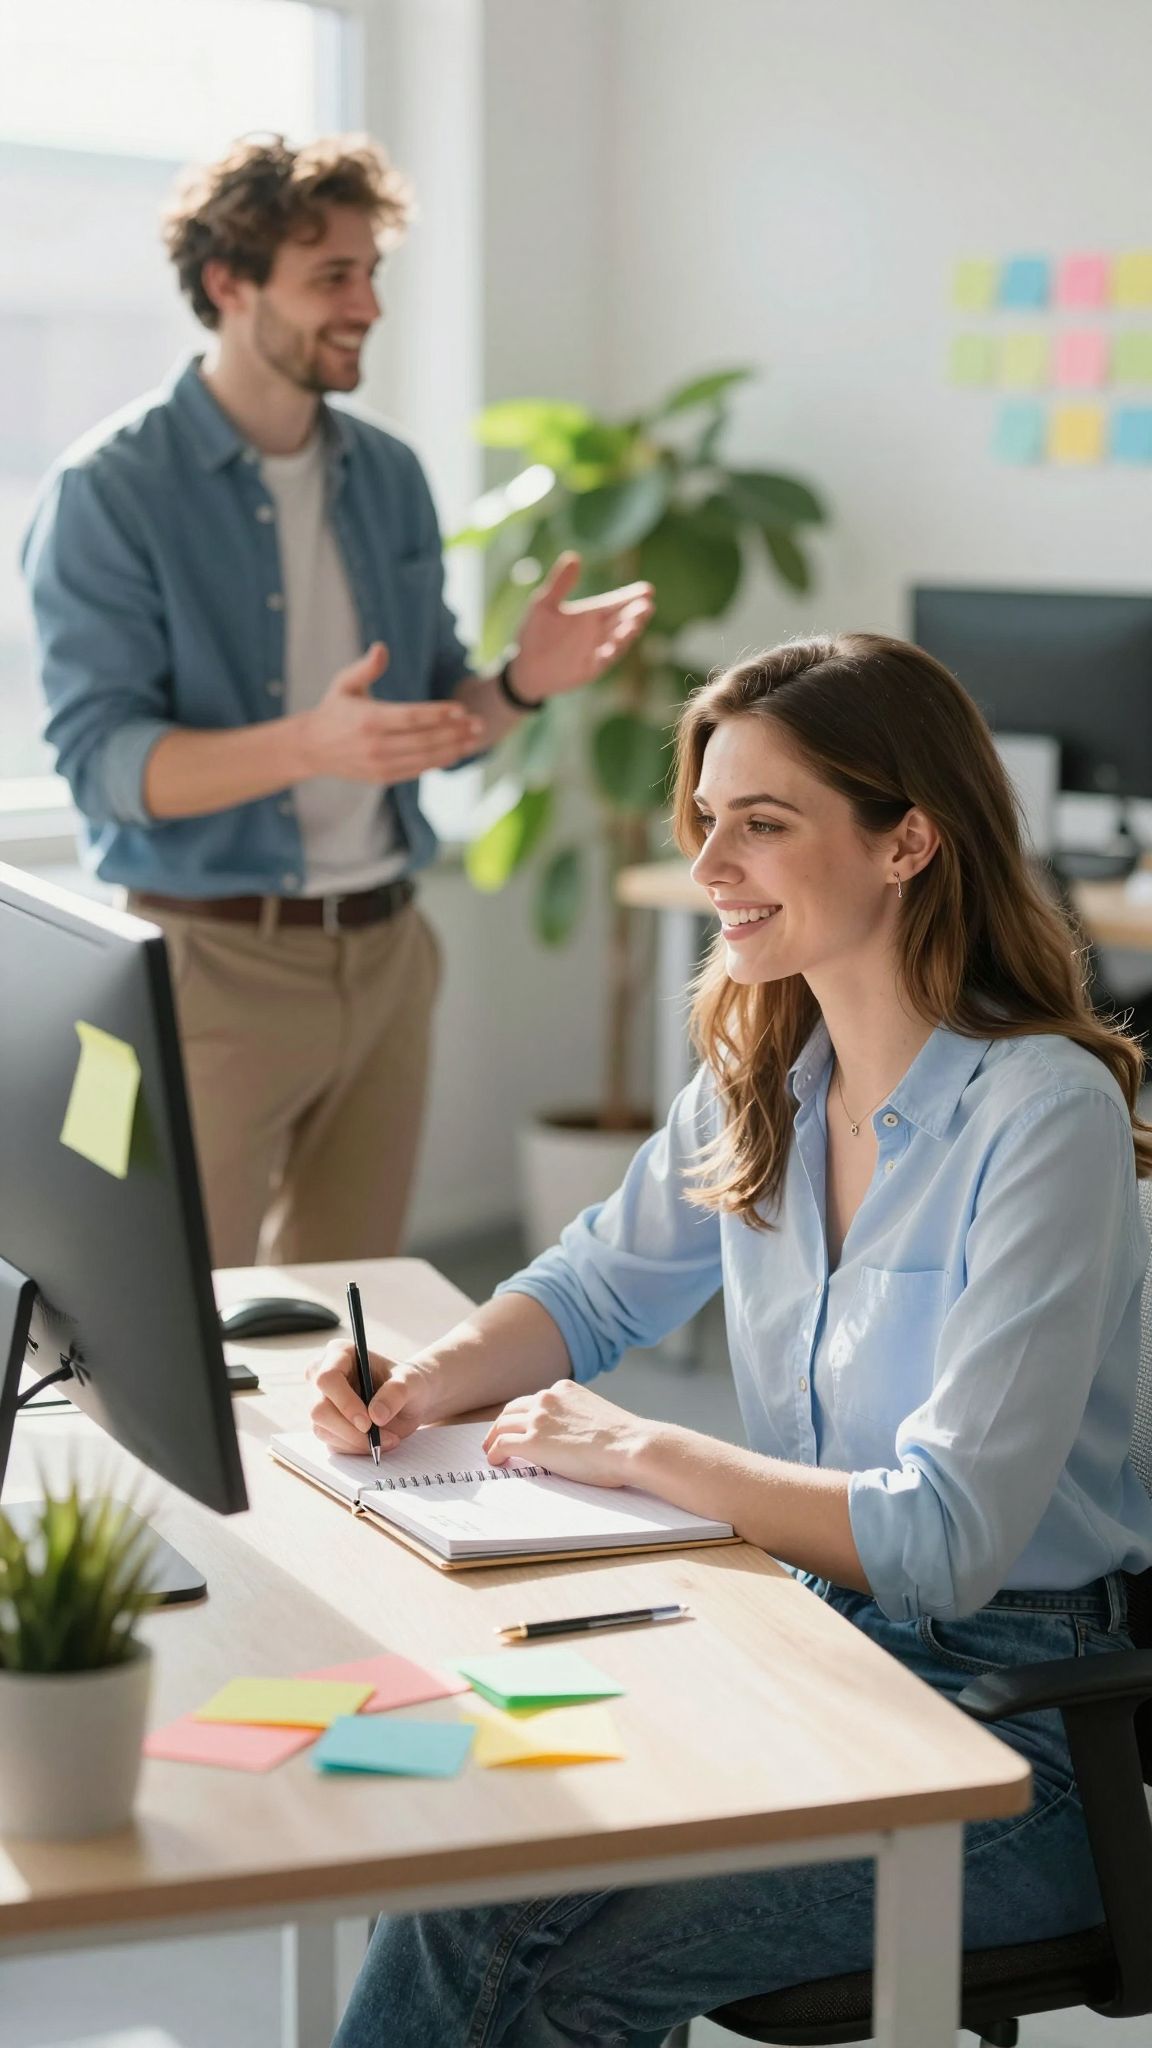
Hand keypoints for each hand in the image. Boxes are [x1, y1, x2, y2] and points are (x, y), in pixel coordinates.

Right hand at [296, 642, 484, 783]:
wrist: (311, 748)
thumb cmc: (334, 710)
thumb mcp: (344, 683)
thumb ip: (366, 668)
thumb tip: (381, 648)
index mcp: (369, 719)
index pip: (411, 717)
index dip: (438, 714)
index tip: (461, 710)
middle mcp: (375, 745)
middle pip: (424, 739)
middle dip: (455, 732)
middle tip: (479, 724)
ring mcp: (379, 764)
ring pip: (424, 758)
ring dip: (453, 749)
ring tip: (474, 739)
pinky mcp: (382, 777)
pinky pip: (416, 770)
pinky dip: (437, 762)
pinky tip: (455, 752)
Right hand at [306, 1340, 439, 1454]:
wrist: (410, 1401)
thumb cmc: (408, 1383)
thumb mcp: (412, 1382)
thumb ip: (396, 1393)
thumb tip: (376, 1416)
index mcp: (340, 1353)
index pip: (327, 1378)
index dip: (344, 1402)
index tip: (368, 1423)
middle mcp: (322, 1375)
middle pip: (319, 1409)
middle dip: (350, 1430)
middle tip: (378, 1438)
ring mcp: (320, 1401)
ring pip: (323, 1430)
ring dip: (357, 1442)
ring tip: (389, 1439)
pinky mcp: (326, 1424)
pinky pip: (333, 1443)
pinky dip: (357, 1448)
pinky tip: (379, 1441)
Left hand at [482, 1379, 654, 1488]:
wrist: (629, 1445)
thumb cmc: (623, 1439)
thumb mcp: (597, 1414)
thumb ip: (578, 1417)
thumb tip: (574, 1437)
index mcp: (564, 1389)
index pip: (533, 1400)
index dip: (522, 1416)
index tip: (519, 1426)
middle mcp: (547, 1398)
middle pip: (511, 1410)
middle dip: (502, 1424)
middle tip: (496, 1438)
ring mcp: (538, 1419)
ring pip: (501, 1426)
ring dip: (493, 1439)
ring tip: (491, 1451)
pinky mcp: (532, 1441)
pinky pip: (502, 1445)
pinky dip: (494, 1453)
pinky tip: (495, 1462)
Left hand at [510, 553, 653, 704]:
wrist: (524, 667)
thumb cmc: (534, 633)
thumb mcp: (544, 604)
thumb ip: (560, 583)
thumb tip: (574, 556)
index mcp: (591, 614)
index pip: (616, 603)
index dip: (631, 596)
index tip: (648, 589)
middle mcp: (598, 632)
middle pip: (623, 620)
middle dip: (637, 614)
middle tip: (647, 606)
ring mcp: (597, 651)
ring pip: (618, 640)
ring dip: (627, 633)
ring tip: (634, 624)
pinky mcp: (590, 669)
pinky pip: (603, 661)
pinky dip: (609, 653)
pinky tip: (612, 646)